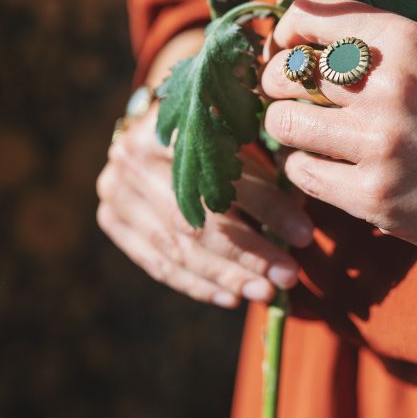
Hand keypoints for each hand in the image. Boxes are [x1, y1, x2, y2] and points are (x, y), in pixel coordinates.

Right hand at [97, 106, 312, 307]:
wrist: (158, 121)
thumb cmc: (214, 121)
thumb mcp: (238, 120)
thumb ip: (264, 156)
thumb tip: (299, 208)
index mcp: (168, 120)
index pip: (222, 172)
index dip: (267, 205)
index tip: (305, 234)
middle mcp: (131, 155)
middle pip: (196, 216)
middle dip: (247, 252)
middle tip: (288, 275)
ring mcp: (115, 189)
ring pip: (175, 246)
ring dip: (226, 276)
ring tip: (265, 292)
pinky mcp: (111, 217)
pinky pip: (156, 262)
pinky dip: (196, 284)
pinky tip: (231, 297)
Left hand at [261, 0, 416, 276]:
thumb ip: (375, 42)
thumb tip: (297, 35)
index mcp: (404, 39)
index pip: (307, 14)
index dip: (286, 32)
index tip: (287, 50)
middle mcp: (387, 85)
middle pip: (284, 71)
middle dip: (276, 84)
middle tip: (290, 96)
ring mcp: (378, 143)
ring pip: (283, 122)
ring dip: (289, 127)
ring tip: (311, 134)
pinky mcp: (374, 196)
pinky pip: (301, 172)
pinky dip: (306, 168)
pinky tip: (330, 167)